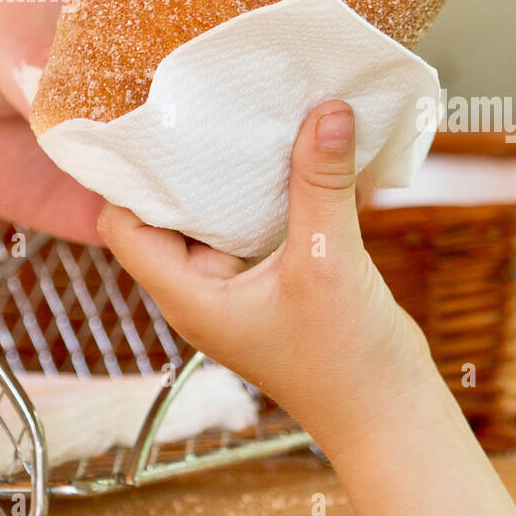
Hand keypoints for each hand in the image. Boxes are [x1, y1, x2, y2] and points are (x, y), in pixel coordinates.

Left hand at [97, 100, 432, 431]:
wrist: (391, 413)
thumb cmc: (345, 362)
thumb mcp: (328, 263)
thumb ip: (322, 184)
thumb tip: (326, 110)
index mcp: (189, 295)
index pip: (124, 225)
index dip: (130, 176)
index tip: (151, 121)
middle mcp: (207, 288)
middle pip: (174, 211)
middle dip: (192, 160)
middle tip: (209, 101)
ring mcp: (245, 285)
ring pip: (226, 213)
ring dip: (242, 172)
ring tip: (256, 113)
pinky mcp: (282, 280)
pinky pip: (268, 222)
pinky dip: (282, 189)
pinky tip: (306, 150)